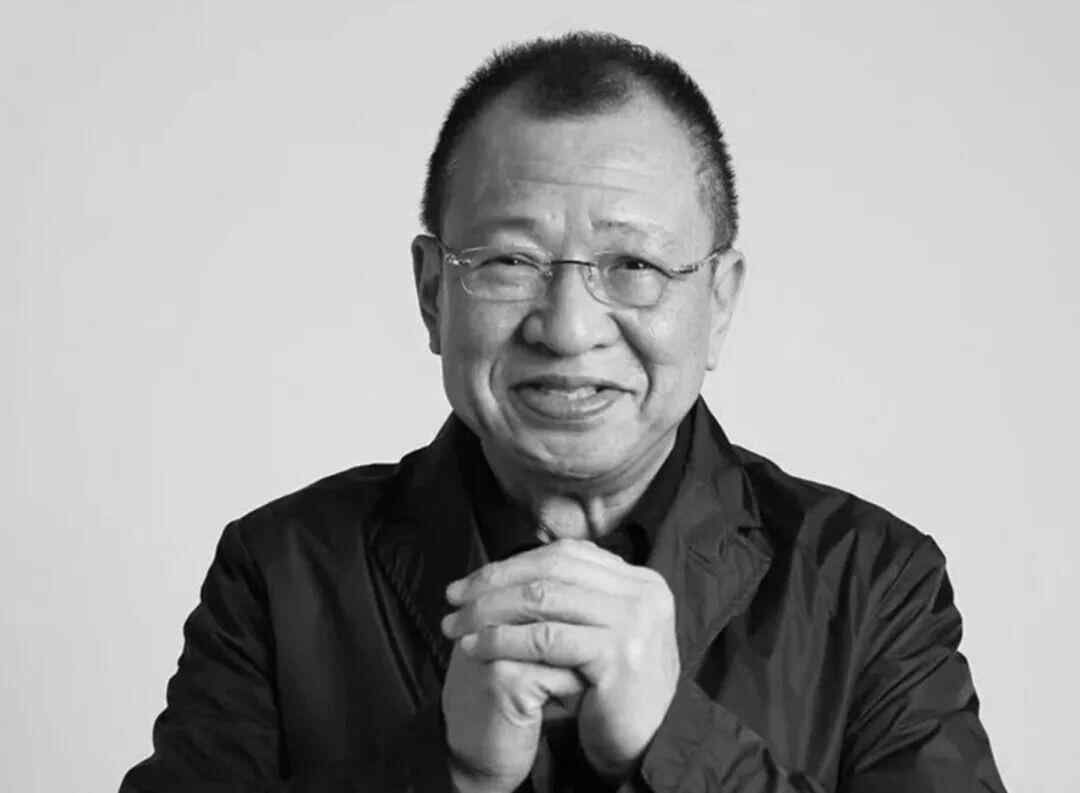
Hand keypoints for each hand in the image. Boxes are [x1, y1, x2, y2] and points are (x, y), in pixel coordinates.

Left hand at [442, 539, 679, 779]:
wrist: (643, 743)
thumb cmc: (611, 690)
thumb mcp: (602, 630)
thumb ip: (575, 596)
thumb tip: (510, 567)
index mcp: (640, 581)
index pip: (564, 554)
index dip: (512, 563)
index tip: (471, 581)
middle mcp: (643, 593)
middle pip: (552, 570)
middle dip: (494, 581)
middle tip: (454, 598)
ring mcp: (634, 621)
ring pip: (544, 598)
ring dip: (490, 610)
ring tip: (457, 625)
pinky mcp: (618, 654)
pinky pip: (546, 638)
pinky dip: (504, 639)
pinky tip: (477, 648)